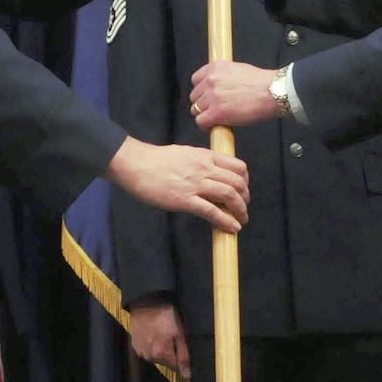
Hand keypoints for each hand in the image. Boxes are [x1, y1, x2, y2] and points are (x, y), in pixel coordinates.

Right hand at [106, 136, 247, 232]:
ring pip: (229, 195)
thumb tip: (211, 172)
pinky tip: (232, 227)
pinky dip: (226, 220)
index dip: (245, 180)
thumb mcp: (185, 153)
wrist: (135, 164)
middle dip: (245, 197)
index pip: (238, 166)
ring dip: (240, 210)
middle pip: (237, 182)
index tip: (243, 189)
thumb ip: (201, 162)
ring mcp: (195, 184)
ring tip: (241, 219)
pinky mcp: (184, 200)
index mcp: (205, 156)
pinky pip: (211, 211)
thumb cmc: (156, 160)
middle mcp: (204, 168)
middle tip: (243, 207)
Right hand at [129, 300, 190, 380]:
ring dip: (160, 349)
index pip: (175, 367)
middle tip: (171, 336)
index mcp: (161, 355)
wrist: (146, 302)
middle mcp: (149, 357)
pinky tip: (152, 333)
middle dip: (170, 353)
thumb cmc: (167, 317)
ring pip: (155, 357)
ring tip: (161, 333)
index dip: (180, 357)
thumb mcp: (179, 335)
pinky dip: (151, 345)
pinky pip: (147, 351)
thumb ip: (183, 357)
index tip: (181, 344)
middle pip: (165, 362)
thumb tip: (187, 376)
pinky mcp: (134, 345)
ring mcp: (140, 351)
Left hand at [191, 60, 281, 128]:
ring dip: (205, 115)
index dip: (201, 90)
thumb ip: (224, 76)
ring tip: (217, 118)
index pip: (195, 79)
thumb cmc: (262, 83)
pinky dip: (206, 126)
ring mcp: (212, 96)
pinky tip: (215, 126)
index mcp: (215, 68)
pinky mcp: (216, 112)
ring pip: (196, 109)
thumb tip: (220, 86)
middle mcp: (211, 80)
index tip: (206, 96)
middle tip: (214, 109)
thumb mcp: (238, 70)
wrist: (272, 92)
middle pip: (194, 96)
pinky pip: (201, 121)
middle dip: (203, 103)